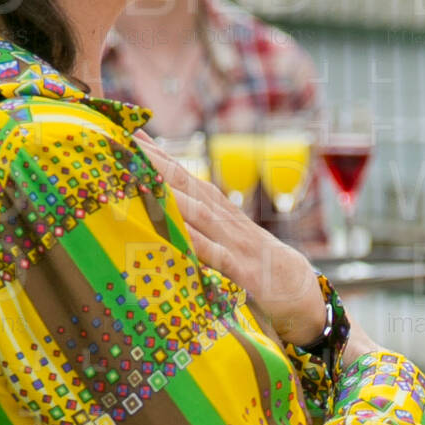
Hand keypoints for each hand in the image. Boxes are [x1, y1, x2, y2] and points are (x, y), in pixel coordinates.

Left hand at [144, 140, 326, 346]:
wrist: (301, 291)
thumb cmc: (255, 265)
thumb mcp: (226, 239)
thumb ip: (198, 224)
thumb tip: (163, 209)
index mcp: (220, 212)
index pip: (184, 176)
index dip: (157, 155)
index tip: (128, 132)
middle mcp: (225, 221)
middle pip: (186, 186)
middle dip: (156, 163)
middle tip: (123, 142)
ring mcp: (235, 244)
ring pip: (198, 214)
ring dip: (170, 195)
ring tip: (142, 177)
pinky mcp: (244, 272)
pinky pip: (217, 256)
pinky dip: (198, 244)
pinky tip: (177, 233)